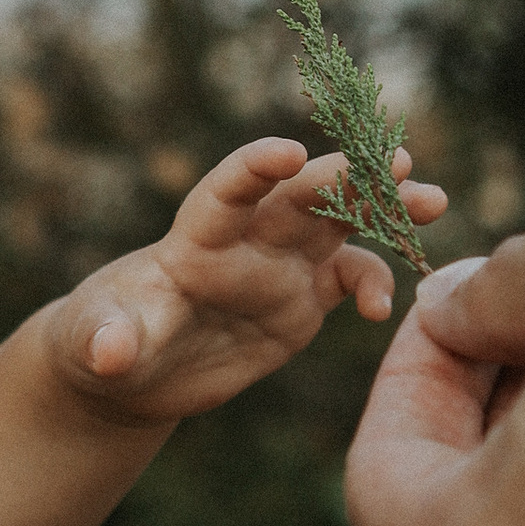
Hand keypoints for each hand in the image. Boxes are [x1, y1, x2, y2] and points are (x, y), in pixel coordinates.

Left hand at [47, 136, 450, 426]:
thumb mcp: (94, 344)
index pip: (227, 192)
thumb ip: (108, 341)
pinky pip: (350, 278)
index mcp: (195, 238)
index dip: (253, 169)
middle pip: (301, 196)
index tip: (288, 153)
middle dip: (346, 176)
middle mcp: (246, 241)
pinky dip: (375, 284)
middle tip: (394, 161)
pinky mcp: (302, 300)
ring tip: (430, 201)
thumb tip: (110, 352)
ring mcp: (279, 266)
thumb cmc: (101, 342)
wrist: (130, 372)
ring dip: (383, 206)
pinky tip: (387, 309)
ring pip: (340, 223)